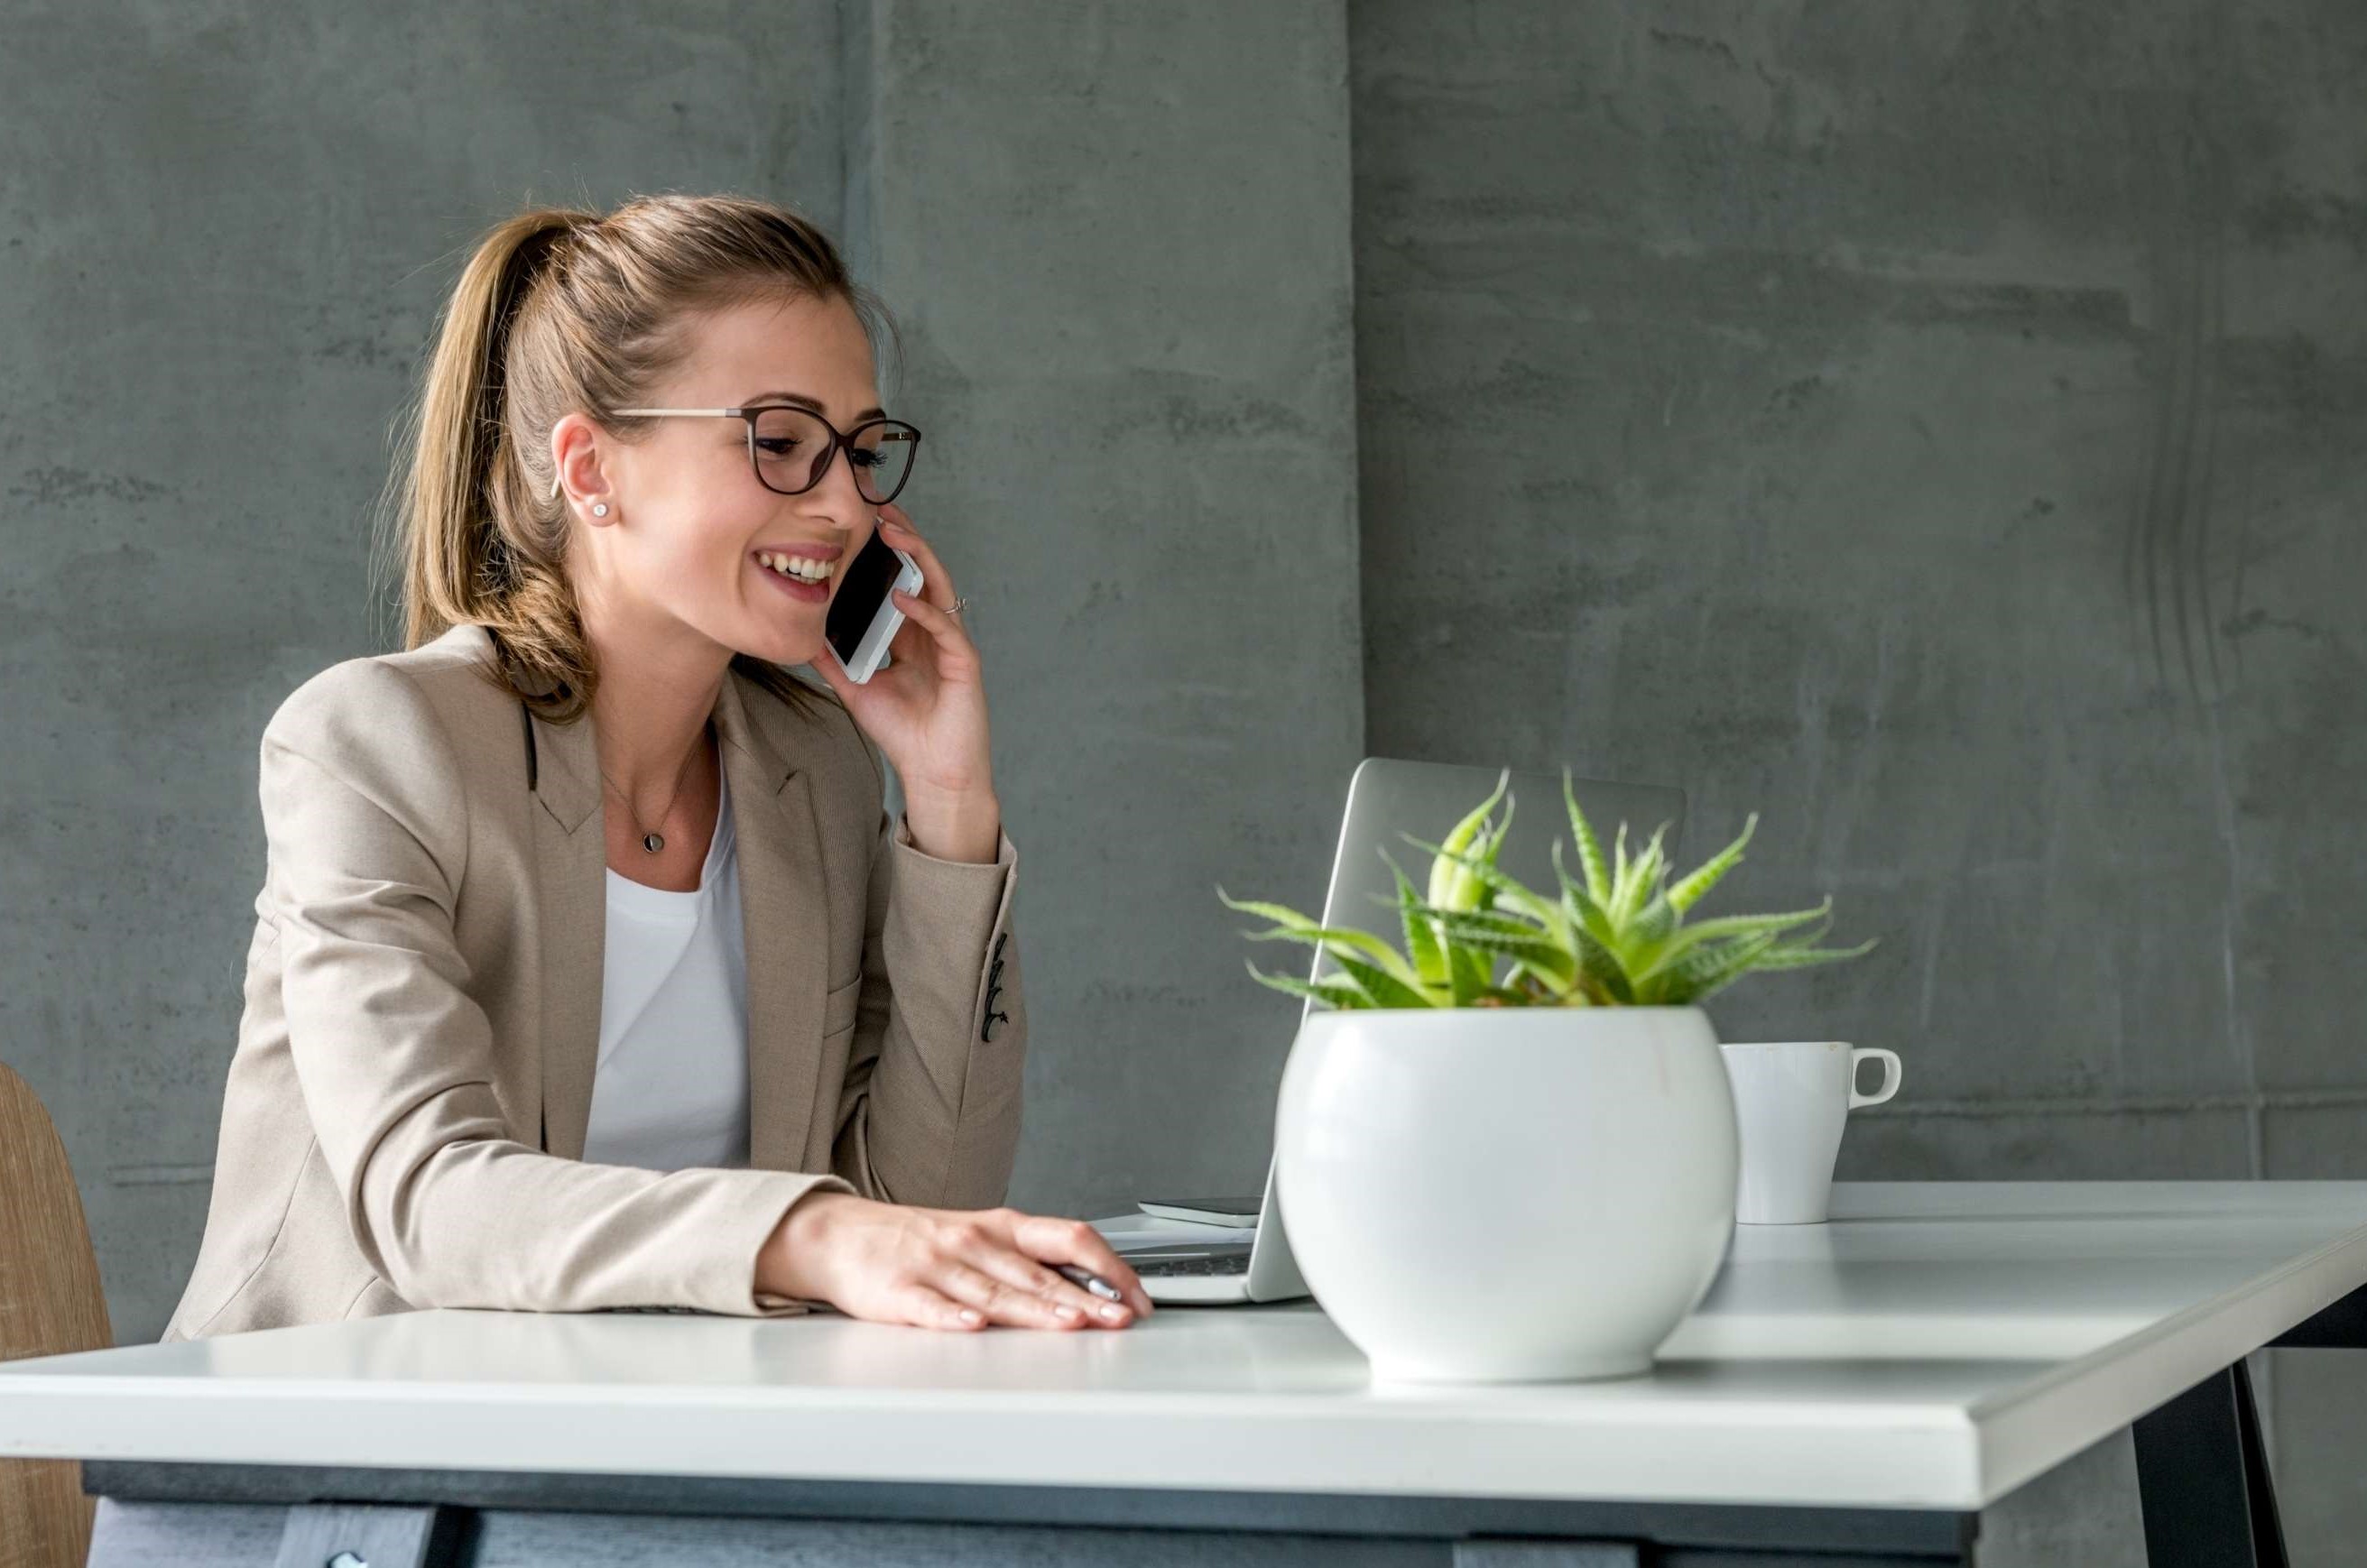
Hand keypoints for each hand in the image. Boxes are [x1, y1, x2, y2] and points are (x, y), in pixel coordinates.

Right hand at [757, 1191, 1156, 1330]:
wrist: (839, 1235)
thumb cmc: (918, 1241)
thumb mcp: (982, 1238)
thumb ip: (1031, 1261)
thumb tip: (1093, 1284)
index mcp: (1003, 1228)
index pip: (1069, 1238)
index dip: (1108, 1266)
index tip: (1136, 1295)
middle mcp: (976, 1242)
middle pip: (1039, 1273)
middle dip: (1085, 1298)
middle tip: (1120, 1319)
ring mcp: (936, 1265)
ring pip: (995, 1290)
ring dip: (1036, 1310)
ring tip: (1070, 1324)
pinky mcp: (898, 1291)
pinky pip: (930, 1307)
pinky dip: (953, 1317)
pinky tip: (974, 1326)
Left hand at [811, 505, 992, 804]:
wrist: (935, 775)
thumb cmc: (903, 733)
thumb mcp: (855, 688)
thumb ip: (833, 659)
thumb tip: (801, 632)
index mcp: (912, 634)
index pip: (900, 578)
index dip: (886, 550)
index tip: (862, 521)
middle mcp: (935, 631)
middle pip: (922, 571)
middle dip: (903, 537)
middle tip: (879, 506)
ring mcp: (952, 644)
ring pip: (938, 587)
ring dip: (917, 557)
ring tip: (894, 531)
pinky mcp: (964, 663)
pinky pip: (945, 627)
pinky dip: (923, 610)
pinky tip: (902, 595)